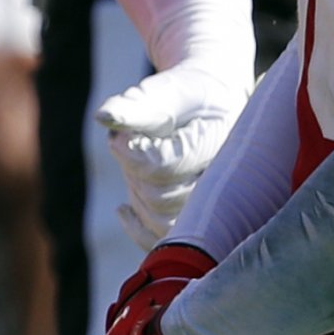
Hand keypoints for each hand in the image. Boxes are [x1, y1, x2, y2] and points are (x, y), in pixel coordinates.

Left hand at [97, 57, 249, 241]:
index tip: (121, 133)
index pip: (161, 167)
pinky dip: (137, 227)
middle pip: (159, 199)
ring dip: (137, 193)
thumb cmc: (191, 93)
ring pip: (161, 223)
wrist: (213, 103)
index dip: (129, 152)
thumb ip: (142, 104)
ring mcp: (216, 210)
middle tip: (132, 141)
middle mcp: (228, 185)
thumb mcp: (172, 90)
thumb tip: (105, 116)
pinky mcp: (201, 225)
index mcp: (224, 148)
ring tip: (139, 161)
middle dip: (134, 170)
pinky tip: (124, 208)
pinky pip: (166, 244)